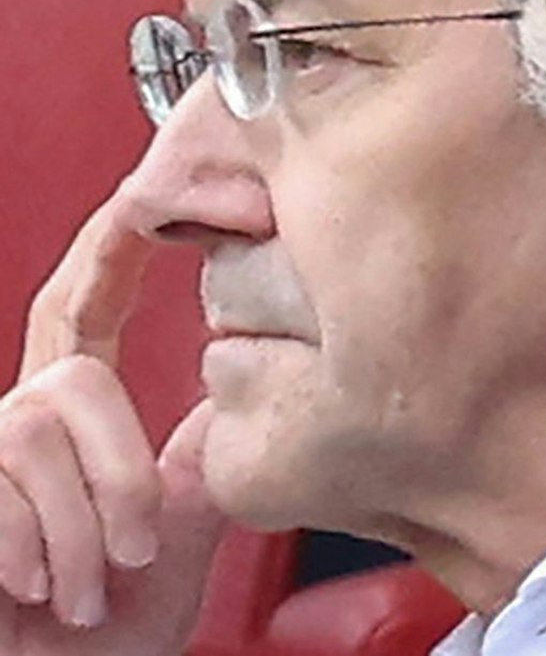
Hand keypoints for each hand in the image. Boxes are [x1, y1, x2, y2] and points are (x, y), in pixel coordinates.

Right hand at [0, 190, 225, 650]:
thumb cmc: (109, 632)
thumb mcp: (179, 531)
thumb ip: (203, 453)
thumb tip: (252, 377)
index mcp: (70, 420)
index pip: (80, 310)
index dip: (111, 248)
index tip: (148, 201)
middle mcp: (12, 424)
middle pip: (71, 378)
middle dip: (120, 471)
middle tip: (140, 548)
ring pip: (39, 436)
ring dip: (87, 532)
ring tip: (92, 589)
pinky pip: (5, 490)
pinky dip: (45, 556)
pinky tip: (50, 597)